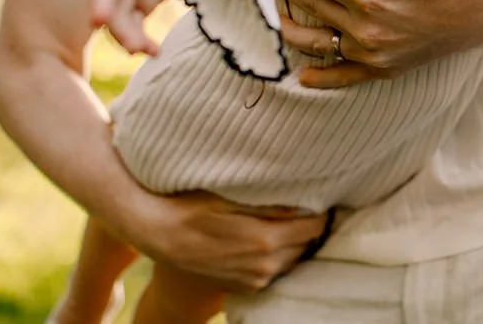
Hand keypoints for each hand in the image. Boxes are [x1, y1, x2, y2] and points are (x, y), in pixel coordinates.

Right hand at [124, 190, 329, 293]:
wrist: (159, 235)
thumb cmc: (194, 206)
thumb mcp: (232, 196)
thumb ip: (270, 201)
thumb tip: (304, 200)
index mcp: (265, 239)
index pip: (315, 226)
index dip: (322, 210)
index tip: (322, 196)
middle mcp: (265, 264)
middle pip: (309, 244)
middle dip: (313, 226)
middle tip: (312, 205)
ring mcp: (256, 279)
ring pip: (295, 259)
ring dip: (298, 242)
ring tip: (293, 220)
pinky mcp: (247, 286)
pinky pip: (277, 270)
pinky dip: (282, 255)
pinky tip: (274, 239)